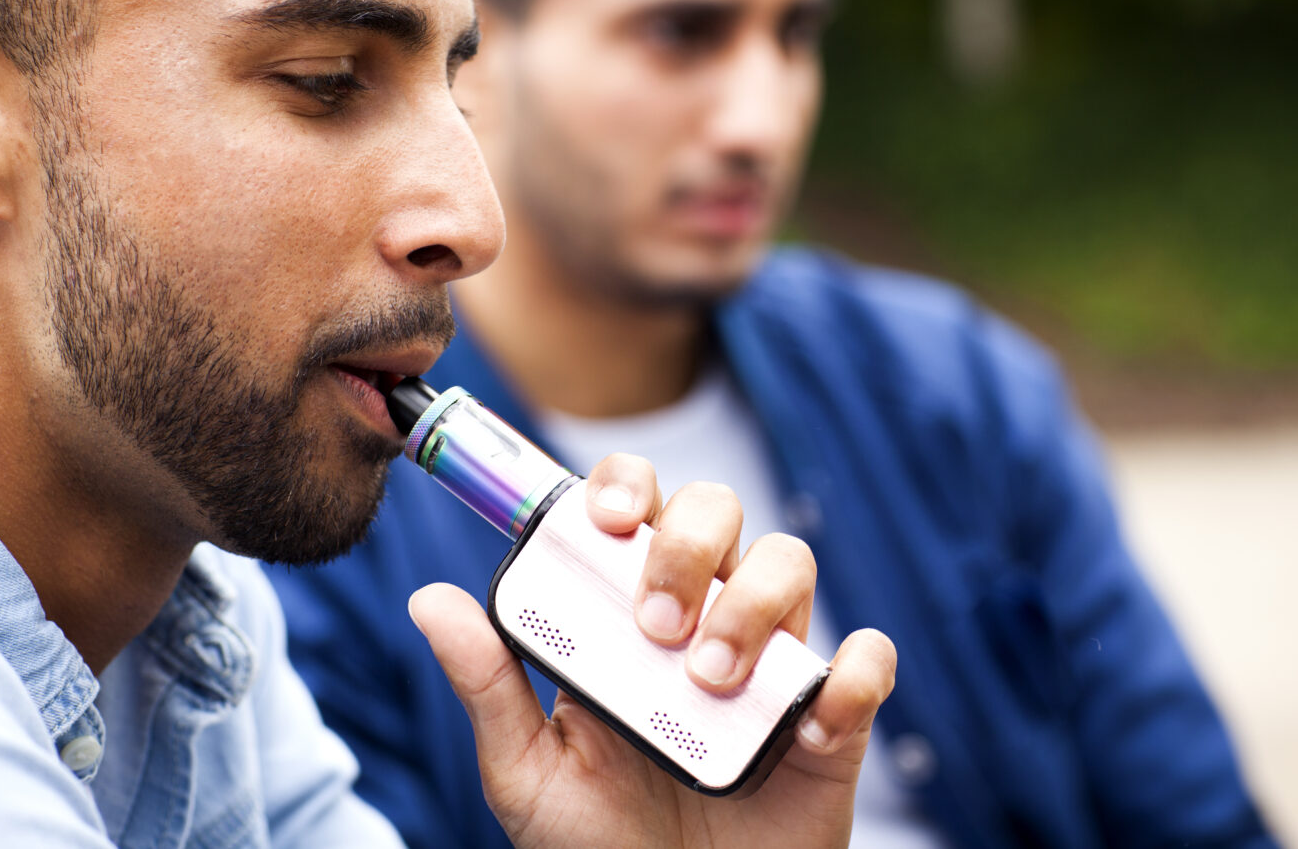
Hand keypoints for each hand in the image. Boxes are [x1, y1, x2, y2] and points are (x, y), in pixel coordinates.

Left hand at [407, 453, 896, 848]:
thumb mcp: (527, 772)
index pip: (637, 504)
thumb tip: (427, 599)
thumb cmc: (597, 845)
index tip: (607, 521)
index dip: (628, 485)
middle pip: (718, 510)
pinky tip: (810, 721)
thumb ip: (489, 686)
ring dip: (753, 606)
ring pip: (791, 563)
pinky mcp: (832, 719)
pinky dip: (852, 674)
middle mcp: (703, 616)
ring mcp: (771, 664)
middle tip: (655, 629)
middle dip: (687, 547)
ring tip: (708, 683)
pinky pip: (869, 662)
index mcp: (626, 611)